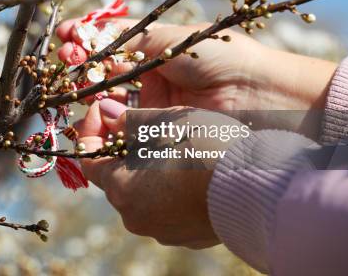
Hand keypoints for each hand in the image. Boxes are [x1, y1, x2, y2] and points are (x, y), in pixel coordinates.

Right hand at [57, 19, 337, 138]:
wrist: (264, 98)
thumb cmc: (224, 59)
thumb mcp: (174, 40)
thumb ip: (130, 39)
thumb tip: (86, 33)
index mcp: (159, 52)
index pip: (113, 44)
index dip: (87, 40)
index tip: (63, 38)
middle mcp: (153, 80)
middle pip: (106, 75)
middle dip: (83, 69)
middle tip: (66, 64)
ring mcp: (154, 108)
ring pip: (110, 104)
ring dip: (90, 98)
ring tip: (77, 88)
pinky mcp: (158, 135)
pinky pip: (123, 130)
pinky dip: (104, 126)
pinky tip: (92, 117)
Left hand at [76, 98, 235, 247]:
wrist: (258, 188)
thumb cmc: (206, 149)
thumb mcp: (165, 122)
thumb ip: (129, 119)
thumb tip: (107, 113)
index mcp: (121, 189)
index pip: (89, 160)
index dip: (95, 131)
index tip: (109, 111)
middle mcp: (136, 216)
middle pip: (116, 176)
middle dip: (123, 148)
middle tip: (142, 122)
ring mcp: (162, 230)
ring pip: (143, 192)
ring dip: (148, 168)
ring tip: (171, 143)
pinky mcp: (188, 235)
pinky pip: (168, 207)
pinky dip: (170, 187)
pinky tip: (191, 168)